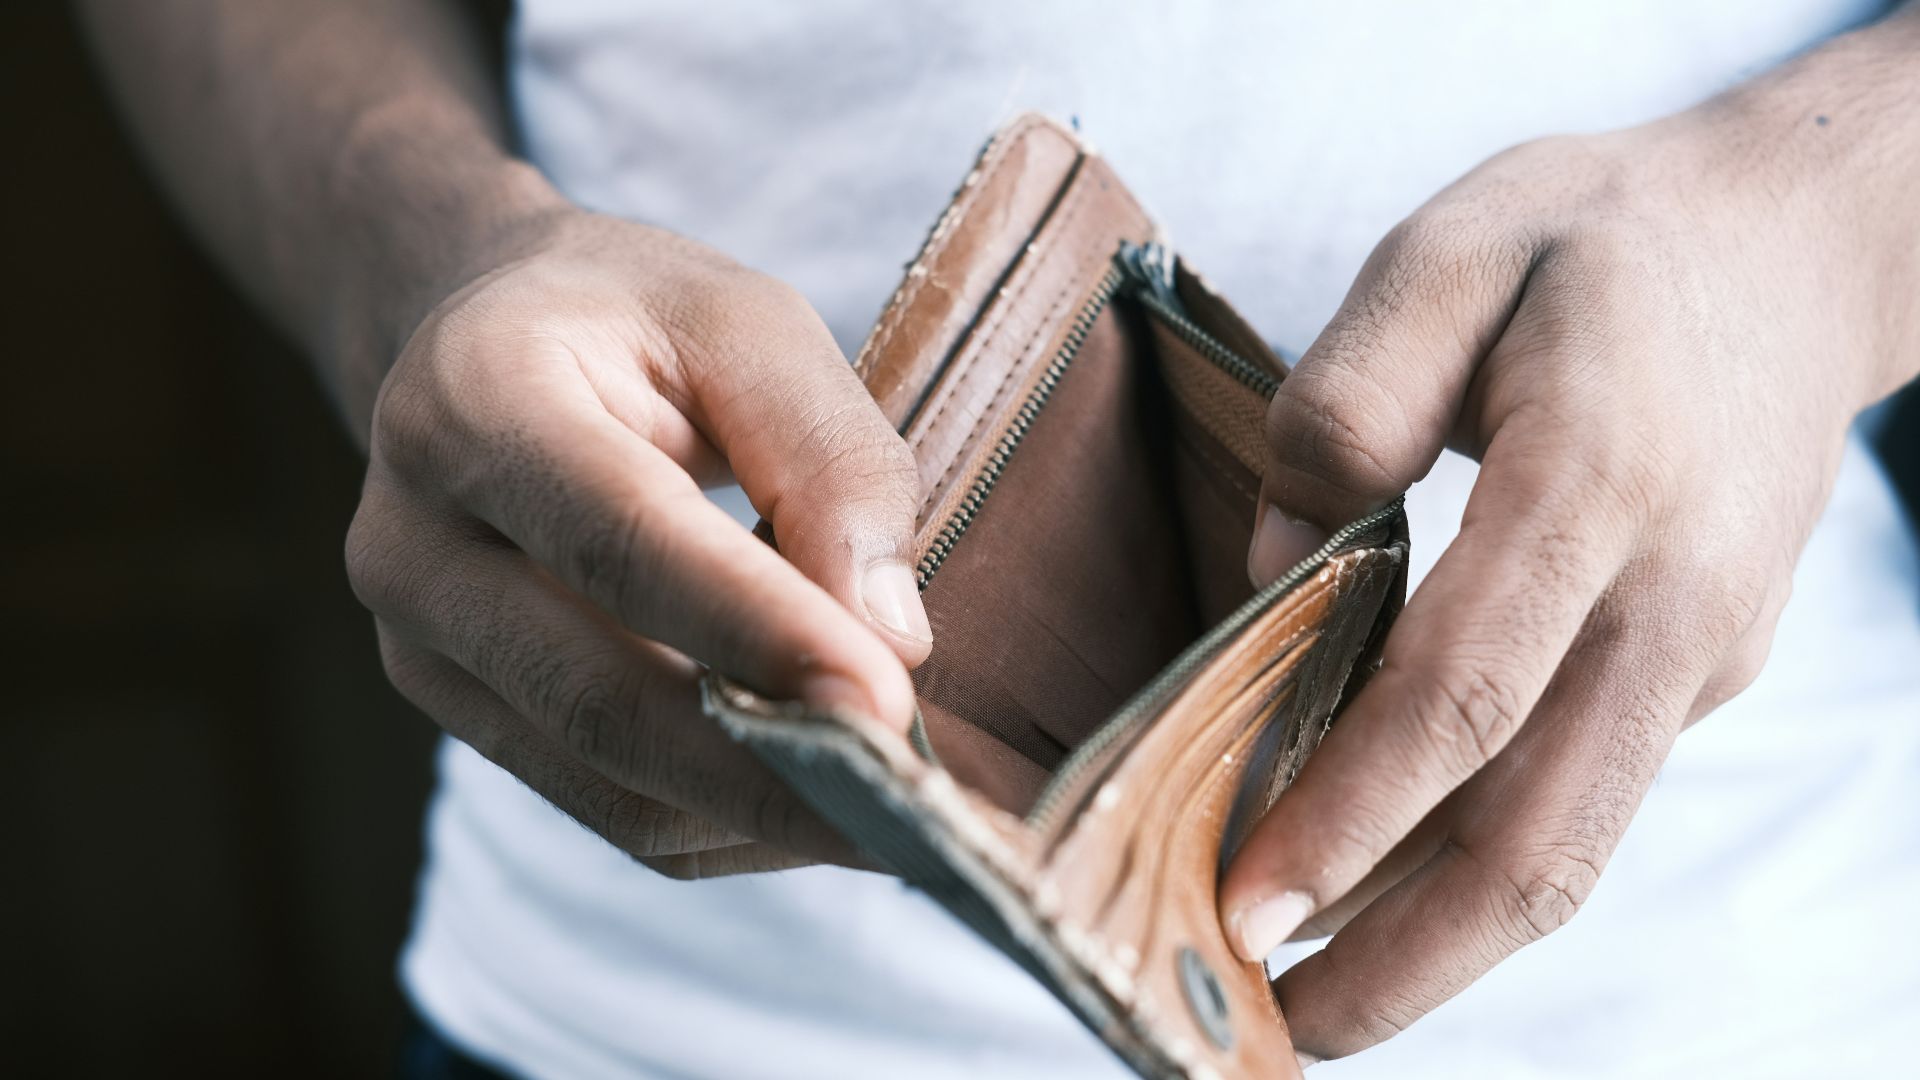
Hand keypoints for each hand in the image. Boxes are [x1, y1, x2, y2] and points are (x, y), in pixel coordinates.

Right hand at [347, 208, 934, 875]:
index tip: (887, 704)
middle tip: (915, 806)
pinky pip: (609, 810)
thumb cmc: (633, 321)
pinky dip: (727, 824)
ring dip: (762, 814)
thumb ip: (828, 459)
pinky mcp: (461, 713)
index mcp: (477, 398)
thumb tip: (891, 637)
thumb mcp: (750, 324)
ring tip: (893, 811)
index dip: (758, 632)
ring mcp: (420, 645)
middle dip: (771, 770)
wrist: (483, 342)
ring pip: (607, 784)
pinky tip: (817, 797)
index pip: (623, 542)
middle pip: (600, 698)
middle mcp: (415, 538)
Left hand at [1220, 23, 1919, 1063]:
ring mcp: (1699, 650)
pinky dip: (1483, 865)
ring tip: (1319, 1002)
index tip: (1245, 904)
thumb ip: (1347, 402)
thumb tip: (1275, 571)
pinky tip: (1387, 887)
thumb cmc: (1596, 244)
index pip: (1465, 691)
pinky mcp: (1699, 673)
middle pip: (1539, 831)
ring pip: (1573, 842)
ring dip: (1445, 947)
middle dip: (1403, 957)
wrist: (1792, 250)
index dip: (1352, 814)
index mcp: (1598, 480)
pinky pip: (1583, 792)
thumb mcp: (1453, 251)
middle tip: (1273, 1032)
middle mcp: (1669, 597)